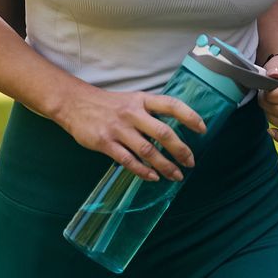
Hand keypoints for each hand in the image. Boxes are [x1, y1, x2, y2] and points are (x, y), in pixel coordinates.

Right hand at [52, 83, 206, 181]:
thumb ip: (150, 112)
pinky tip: (153, 177)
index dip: (189, 116)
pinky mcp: (105, 143)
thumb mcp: (132, 100)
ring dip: (164, 165)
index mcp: (142, 100)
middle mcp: (133, 113)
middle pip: (163, 133)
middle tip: (191, 162)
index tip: (203, 129)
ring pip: (148, 150)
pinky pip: (128, 160)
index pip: (172, 105)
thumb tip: (173, 131)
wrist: (74, 103)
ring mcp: (118, 129)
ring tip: (176, 175)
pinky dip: (142, 170)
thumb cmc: (109, 104)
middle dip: (180, 149)